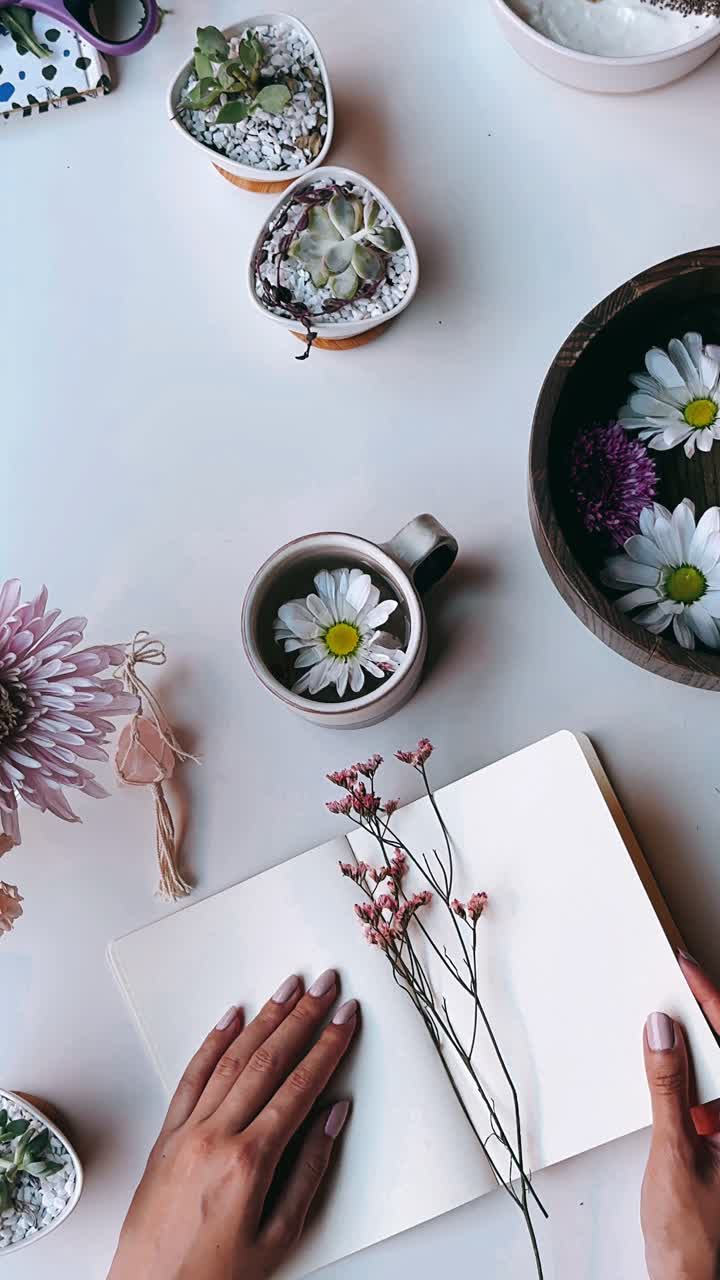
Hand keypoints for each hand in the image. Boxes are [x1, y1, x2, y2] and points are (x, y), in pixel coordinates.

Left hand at [108, 970, 356, 1279]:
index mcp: (250, 1162)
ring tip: (288, 988)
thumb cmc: (217, 1277)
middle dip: (302, 1018)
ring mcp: (186, 1132)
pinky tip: (231, 1018)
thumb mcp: (280, 1235)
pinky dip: (213, 1043)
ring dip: (264, 1018)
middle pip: (268, 1061)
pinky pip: (191, 1077)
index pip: (300, 1087)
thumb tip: (333, 1114)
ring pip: (231, 1059)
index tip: (346, 1018)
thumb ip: (310, 1170)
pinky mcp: (165, 1136)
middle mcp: (216, 1137)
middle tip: (325, 985)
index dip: (328, 1047)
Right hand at [641, 953, 719, 1279]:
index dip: (710, 997)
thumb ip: (667, 1088)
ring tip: (662, 1042)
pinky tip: (667, 1090)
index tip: (685, 967)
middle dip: (701, 1018)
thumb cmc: (695, 1241)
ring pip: (717, 1075)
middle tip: (671, 986)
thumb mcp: (675, 1153)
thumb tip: (661, 1033)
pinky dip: (687, 1084)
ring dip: (691, 1056)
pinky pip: (708, 1098)